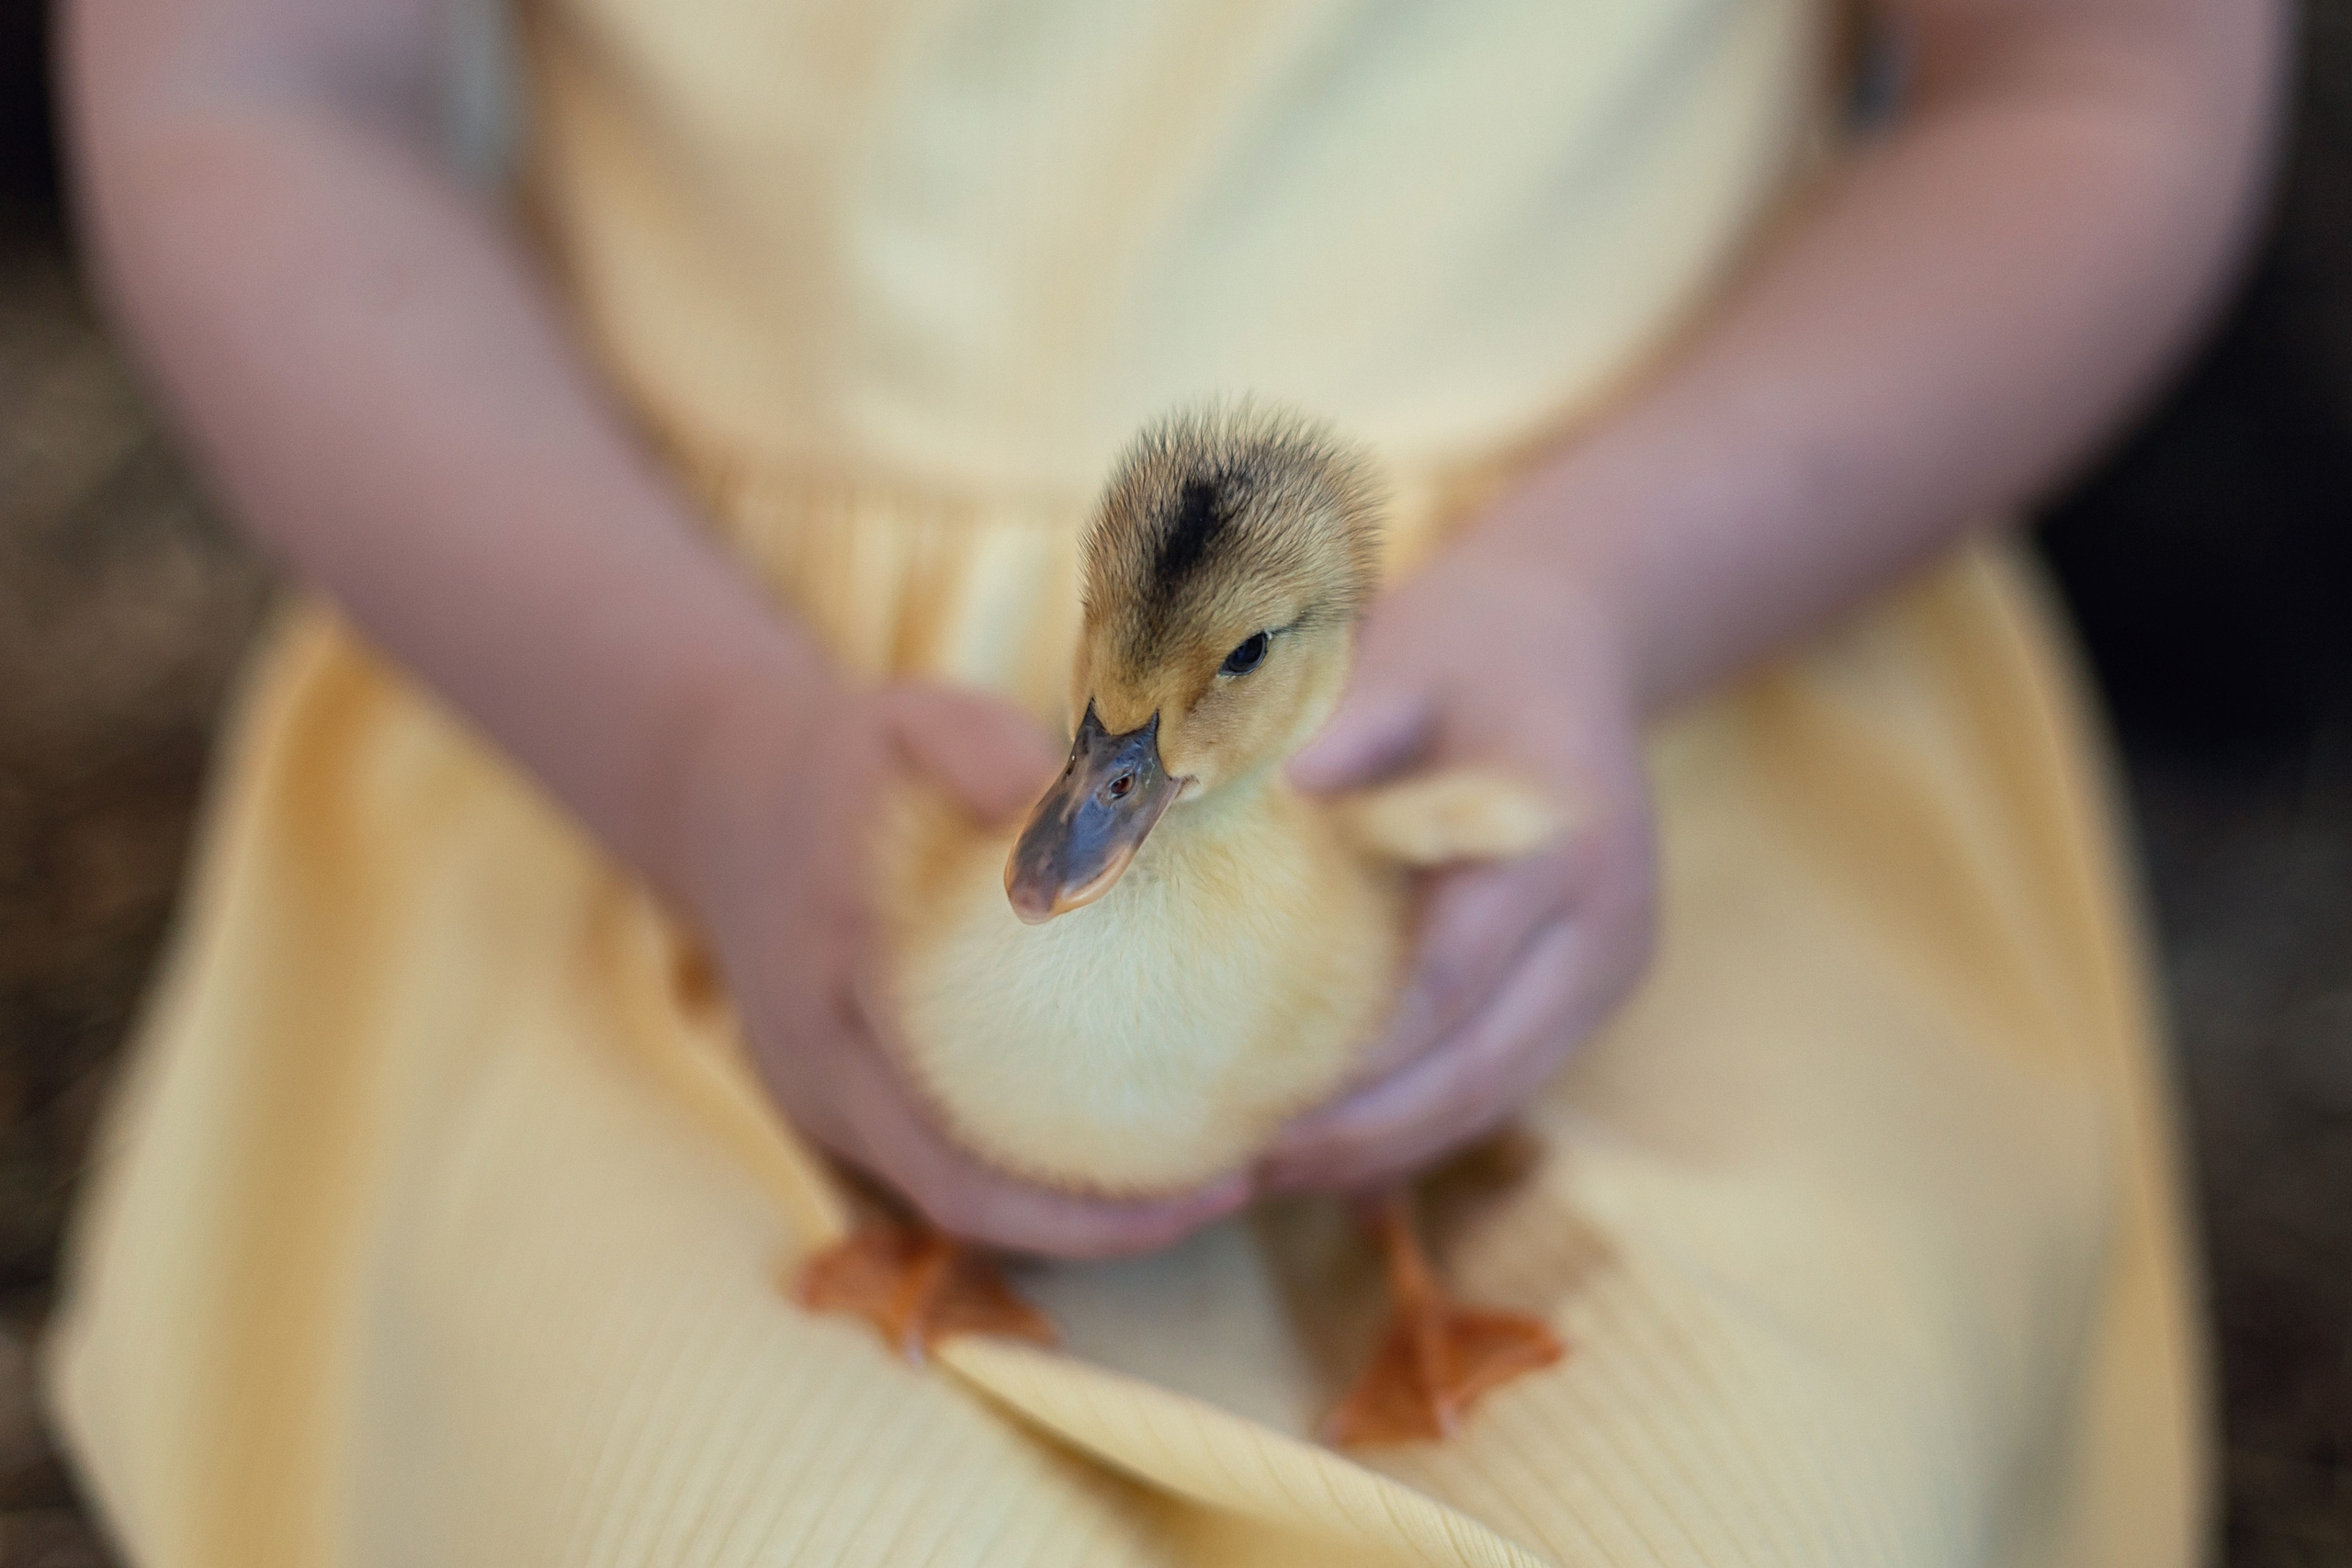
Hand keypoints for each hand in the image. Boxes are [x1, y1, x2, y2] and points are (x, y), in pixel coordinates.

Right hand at [671, 669, 1252, 1256]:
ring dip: (1071, 1214)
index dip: (1086, 1178)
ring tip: (1200, 1182)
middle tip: (1233, 1189)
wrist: (721, 797)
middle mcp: (820, 1058)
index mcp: (844, 967)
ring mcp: (815, 1098)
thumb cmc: (848, 762)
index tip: (1215, 1160)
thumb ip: (1000, 757)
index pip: (962, 1117)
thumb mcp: (921, 723)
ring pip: (950, 1200)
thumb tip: (1125, 815)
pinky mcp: (828, 1108)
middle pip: (961, 1199)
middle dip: (1101, 1228)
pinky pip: (935, 1167)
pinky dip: (1029, 1176)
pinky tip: (1123, 1146)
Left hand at [1255, 524, 1658, 1193]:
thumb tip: (1234, 803)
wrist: (1571, 636)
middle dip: (1358, 1133)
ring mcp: (1609, 967)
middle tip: (1240, 1166)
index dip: (1349, 1052)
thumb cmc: (1458, 648)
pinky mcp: (1591, 993)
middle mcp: (1606, 921)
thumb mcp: (1392, 661)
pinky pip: (1499, 1084)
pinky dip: (1415, 1123)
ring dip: (1383, 1149)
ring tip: (1265, 1174)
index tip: (1247, 1094)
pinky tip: (1326, 1146)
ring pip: (1493, 1099)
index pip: (1446, 978)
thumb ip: (1333, 731)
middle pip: (1477, 1069)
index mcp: (1560, 839)